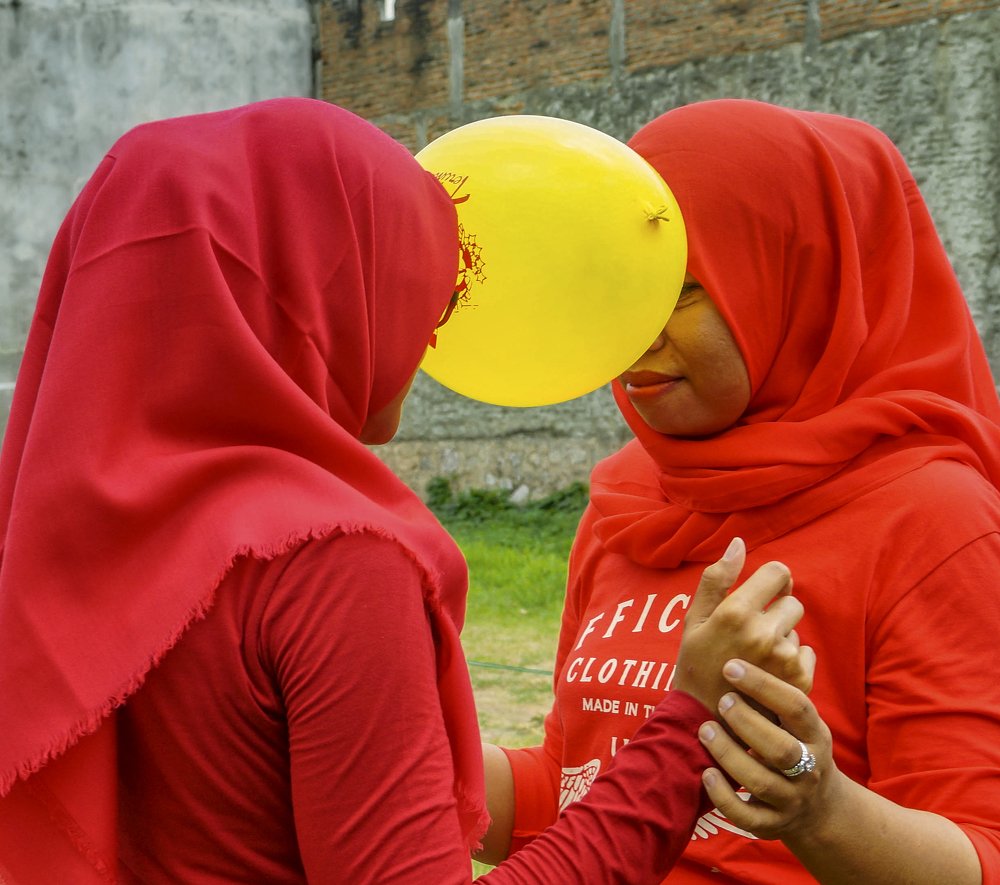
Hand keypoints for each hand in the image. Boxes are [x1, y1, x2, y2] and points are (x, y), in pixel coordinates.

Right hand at [673, 538, 814, 713]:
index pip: (778, 573)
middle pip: (791, 601)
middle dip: (775, 609)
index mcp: (737, 612)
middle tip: (752, 631)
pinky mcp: (799, 681)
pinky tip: (769, 672)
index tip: (761, 592)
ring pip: (796, 629)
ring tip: (756, 657)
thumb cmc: (694, 666)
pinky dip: (792, 658)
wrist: (703, 721)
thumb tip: (738, 543)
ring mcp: (784, 659)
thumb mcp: (694, 620)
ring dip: (781, 636)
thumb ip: (716, 579)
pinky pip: (806, 652)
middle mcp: (765, 632)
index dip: (771, 580)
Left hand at [698, 659, 841, 841]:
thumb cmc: (795, 742)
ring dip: (730, 755)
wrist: (818, 807)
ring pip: (762, 782)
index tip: (731, 666)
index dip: (765, 685)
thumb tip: (769, 620)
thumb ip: (783, 678)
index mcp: (814, 733)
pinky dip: (725, 799)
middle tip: (720, 699)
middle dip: (748, 722)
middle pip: (781, 748)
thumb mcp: (798, 715)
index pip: (796, 706)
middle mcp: (808, 767)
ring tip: (705, 729)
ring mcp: (791, 799)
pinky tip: (706, 774)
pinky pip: (748, 819)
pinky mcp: (772, 825)